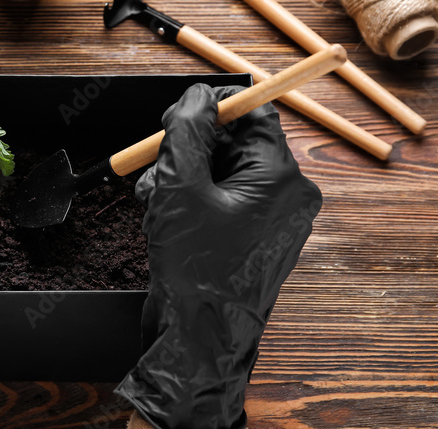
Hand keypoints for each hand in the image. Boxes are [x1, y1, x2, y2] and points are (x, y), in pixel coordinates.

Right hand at [117, 84, 322, 428]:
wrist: (198, 341)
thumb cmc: (196, 270)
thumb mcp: (180, 186)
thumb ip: (187, 130)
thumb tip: (197, 97)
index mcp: (281, 179)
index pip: (254, 113)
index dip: (212, 106)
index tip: (177, 113)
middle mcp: (284, 197)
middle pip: (231, 142)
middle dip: (186, 149)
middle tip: (154, 162)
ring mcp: (268, 220)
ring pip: (218, 171)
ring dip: (179, 177)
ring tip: (154, 201)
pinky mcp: (249, 237)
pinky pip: (219, 199)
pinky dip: (188, 200)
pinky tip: (164, 219)